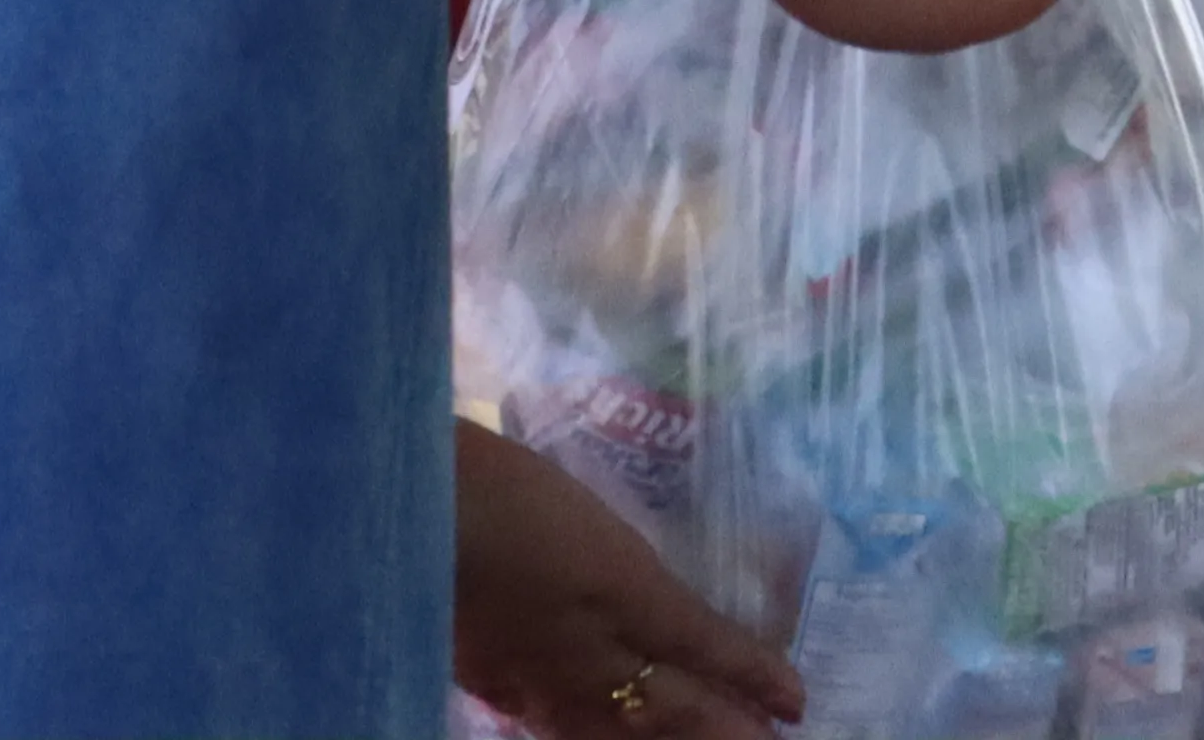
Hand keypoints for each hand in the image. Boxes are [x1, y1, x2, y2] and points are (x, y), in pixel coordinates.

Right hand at [455, 424, 803, 739]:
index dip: (751, 676)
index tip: (796, 701)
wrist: (407, 507)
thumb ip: (626, 571)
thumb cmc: (499, 488)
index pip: (706, 648)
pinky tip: (598, 735)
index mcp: (625, 592)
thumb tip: (670, 616)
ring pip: (620, 729)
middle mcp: (593, 650)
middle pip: (670, 709)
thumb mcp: (585, 516)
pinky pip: (560, 728)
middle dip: (723, 730)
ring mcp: (542, 676)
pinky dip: (593, 736)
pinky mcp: (493, 683)